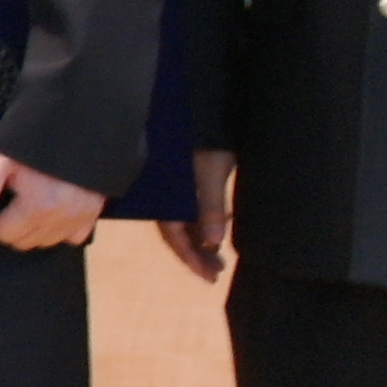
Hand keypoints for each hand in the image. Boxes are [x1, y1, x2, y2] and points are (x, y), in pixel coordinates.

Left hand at [0, 147, 106, 251]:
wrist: (77, 124)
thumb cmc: (36, 140)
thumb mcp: (3, 158)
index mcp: (37, 206)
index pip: (5, 235)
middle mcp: (61, 217)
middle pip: (26, 242)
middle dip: (13, 227)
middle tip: (12, 203)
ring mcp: (80, 216)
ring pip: (48, 242)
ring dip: (35, 230)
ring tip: (30, 204)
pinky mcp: (94, 212)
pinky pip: (74, 236)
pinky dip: (62, 229)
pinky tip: (53, 211)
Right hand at [156, 148, 237, 281]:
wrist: (212, 109)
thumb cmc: (210, 139)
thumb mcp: (211, 173)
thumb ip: (210, 208)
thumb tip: (212, 244)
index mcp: (168, 194)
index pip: (174, 235)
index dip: (190, 258)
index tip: (208, 277)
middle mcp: (169, 194)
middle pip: (178, 232)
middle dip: (196, 255)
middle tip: (215, 274)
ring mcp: (179, 188)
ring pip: (186, 222)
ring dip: (201, 242)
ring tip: (218, 261)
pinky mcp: (191, 181)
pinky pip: (193, 211)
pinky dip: (204, 225)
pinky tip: (216, 233)